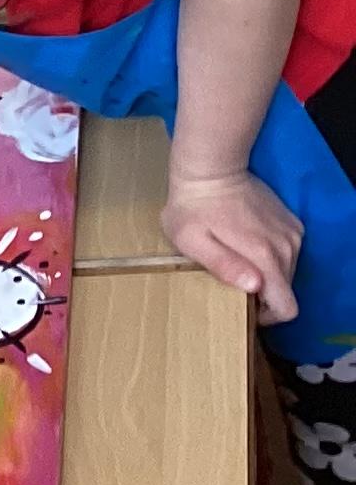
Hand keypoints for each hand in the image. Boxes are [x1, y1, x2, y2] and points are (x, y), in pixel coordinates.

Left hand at [162, 165, 301, 322]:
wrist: (211, 168)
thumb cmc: (192, 208)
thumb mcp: (192, 241)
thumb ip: (223, 265)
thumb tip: (254, 286)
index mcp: (266, 257)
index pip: (287, 307)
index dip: (267, 316)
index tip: (243, 306)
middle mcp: (288, 247)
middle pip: (285, 290)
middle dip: (263, 293)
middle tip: (232, 278)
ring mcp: (292, 233)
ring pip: (287, 272)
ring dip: (266, 274)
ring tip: (236, 258)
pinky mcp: (291, 222)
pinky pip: (287, 252)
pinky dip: (271, 256)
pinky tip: (246, 243)